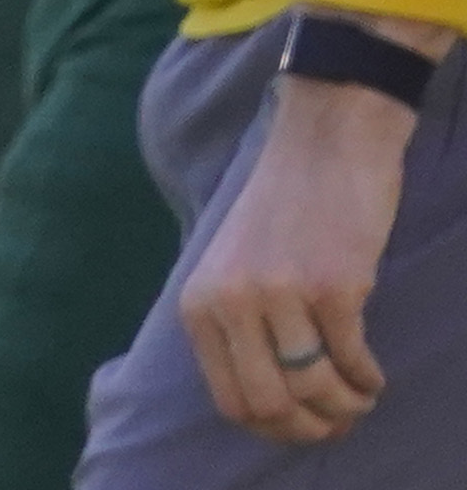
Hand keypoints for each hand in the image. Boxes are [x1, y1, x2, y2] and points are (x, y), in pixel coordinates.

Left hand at [178, 68, 419, 444]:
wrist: (322, 145)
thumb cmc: (281, 211)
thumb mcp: (230, 268)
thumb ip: (235, 327)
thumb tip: (266, 405)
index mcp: (199, 303)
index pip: (229, 400)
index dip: (272, 428)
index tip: (303, 426)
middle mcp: (231, 301)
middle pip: (270, 404)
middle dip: (311, 428)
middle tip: (339, 420)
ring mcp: (280, 294)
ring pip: (315, 389)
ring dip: (347, 406)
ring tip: (360, 397)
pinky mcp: (333, 287)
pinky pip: (353, 361)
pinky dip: (368, 379)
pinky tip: (373, 375)